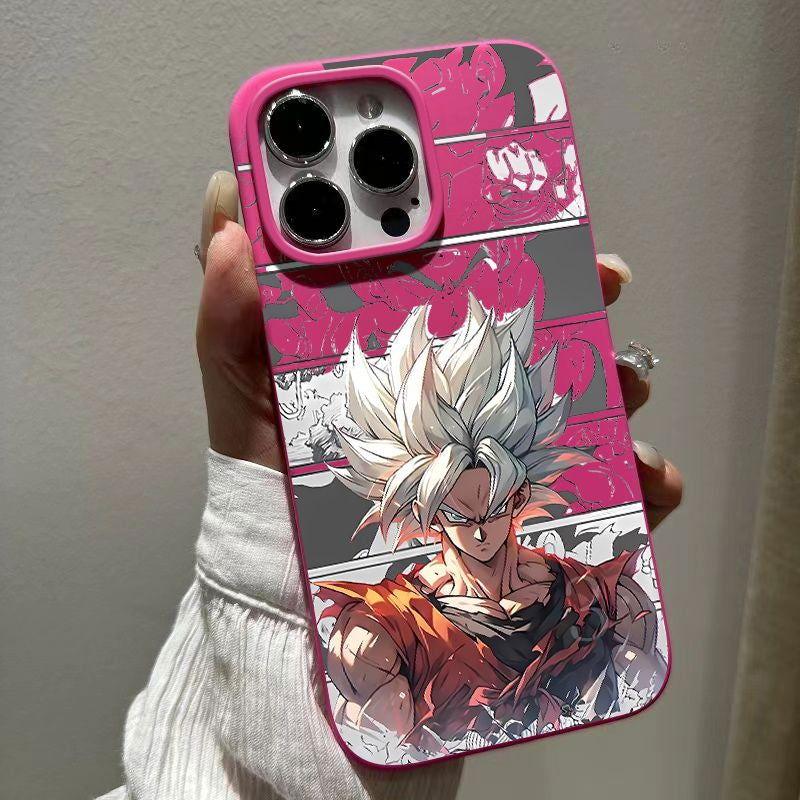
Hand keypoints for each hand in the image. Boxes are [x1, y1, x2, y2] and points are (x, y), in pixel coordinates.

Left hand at [196, 173, 682, 527]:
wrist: (298, 594)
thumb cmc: (273, 486)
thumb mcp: (245, 394)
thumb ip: (231, 314)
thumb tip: (230, 205)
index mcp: (405, 357)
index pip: (462, 284)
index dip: (500, 239)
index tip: (529, 207)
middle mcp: (463, 398)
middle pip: (538, 337)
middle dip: (580, 302)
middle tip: (600, 278)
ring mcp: (502, 456)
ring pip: (582, 406)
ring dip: (619, 384)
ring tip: (627, 381)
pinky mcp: (527, 519)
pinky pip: (599, 497)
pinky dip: (637, 484)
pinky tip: (645, 478)